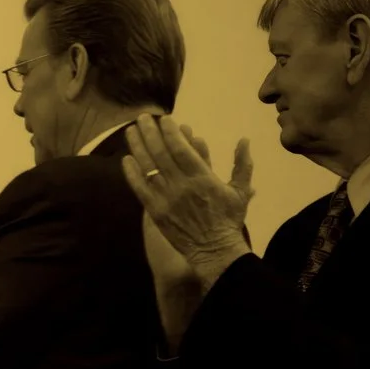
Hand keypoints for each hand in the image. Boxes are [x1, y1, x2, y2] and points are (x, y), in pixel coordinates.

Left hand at [121, 115, 251, 272]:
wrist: (214, 250)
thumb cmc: (229, 219)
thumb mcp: (241, 190)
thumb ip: (242, 163)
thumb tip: (244, 139)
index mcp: (202, 178)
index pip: (181, 149)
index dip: (171, 132)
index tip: (165, 119)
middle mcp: (181, 186)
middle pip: (161, 153)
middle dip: (150, 133)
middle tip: (142, 118)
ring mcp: (165, 198)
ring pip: (148, 168)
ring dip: (137, 147)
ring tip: (131, 131)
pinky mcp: (155, 211)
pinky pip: (140, 189)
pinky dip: (131, 174)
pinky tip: (125, 159)